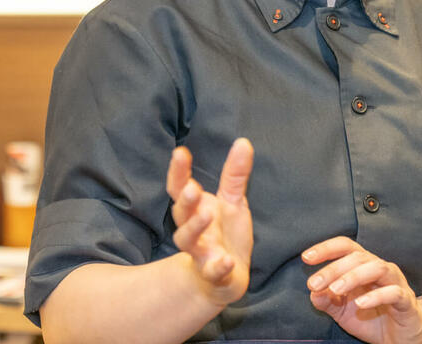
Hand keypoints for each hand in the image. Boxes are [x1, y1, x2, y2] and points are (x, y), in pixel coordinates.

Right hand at [165, 138, 254, 306]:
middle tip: (193, 187)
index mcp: (195, 209)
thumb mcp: (232, 202)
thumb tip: (243, 141)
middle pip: (180, 214)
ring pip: (188, 242)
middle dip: (185, 201)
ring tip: (207, 214)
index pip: (179, 188)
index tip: (180, 152)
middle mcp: (193, 230)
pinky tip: (226, 261)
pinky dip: (218, 267)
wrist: (224, 279)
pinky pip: (212, 271)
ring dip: (195, 228)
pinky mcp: (214, 274)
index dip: (178, 171)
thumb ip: (234, 175)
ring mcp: (201, 253)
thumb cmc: (224, 235)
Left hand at [303, 236, 421, 343]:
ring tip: (335, 289)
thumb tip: (313, 292)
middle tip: (313, 283)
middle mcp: (380, 269)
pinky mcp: (407, 301)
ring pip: (377, 268)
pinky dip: (376, 296)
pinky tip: (360, 303)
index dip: (326, 248)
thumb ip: (327, 301)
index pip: (346, 247)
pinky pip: (394, 292)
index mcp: (363, 266)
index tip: (306, 257)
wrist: (400, 339)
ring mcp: (396, 283)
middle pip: (357, 257)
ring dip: (353, 277)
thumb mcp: (342, 311)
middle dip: (333, 268)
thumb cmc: (371, 318)